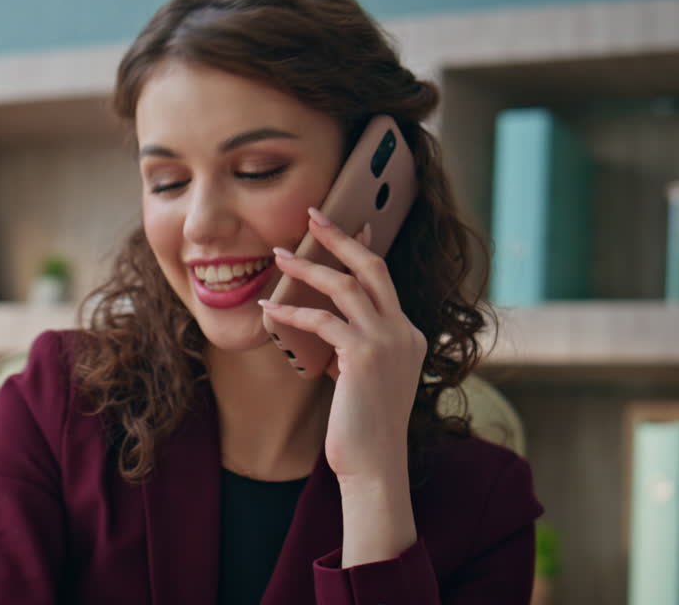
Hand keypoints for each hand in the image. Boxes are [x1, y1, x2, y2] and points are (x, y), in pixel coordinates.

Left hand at [259, 206, 426, 482]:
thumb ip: (353, 348)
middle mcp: (405, 332)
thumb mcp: (362, 377)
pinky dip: (293, 310)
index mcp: (410, 335)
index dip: (363, 249)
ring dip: (309, 268)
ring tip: (278, 256)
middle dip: (341, 237)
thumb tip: (325, 325)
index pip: (384, 280)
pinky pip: (324, 320)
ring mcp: (389, 342)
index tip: (352, 223)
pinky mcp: (364, 357)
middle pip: (373, 267)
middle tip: (313, 214)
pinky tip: (269, 308)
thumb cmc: (362, 425)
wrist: (374, 465)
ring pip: (347, 286)